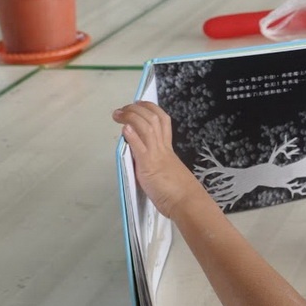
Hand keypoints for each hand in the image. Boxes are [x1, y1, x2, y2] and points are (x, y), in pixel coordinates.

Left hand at [113, 102, 199, 217]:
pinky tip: (124, 128)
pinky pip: (140, 146)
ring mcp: (156, 155)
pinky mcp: (149, 166)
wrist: (187, 202)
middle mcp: (163, 148)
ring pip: (146, 127)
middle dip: (137, 109)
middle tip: (123, 107)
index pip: (163, 120)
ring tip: (118, 114)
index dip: (150, 109)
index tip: (139, 103)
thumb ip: (156, 164)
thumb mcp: (168, 172)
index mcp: (168, 149)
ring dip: (131, 117)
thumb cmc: (180, 192)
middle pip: (153, 119)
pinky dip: (132, 135)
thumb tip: (144, 162)